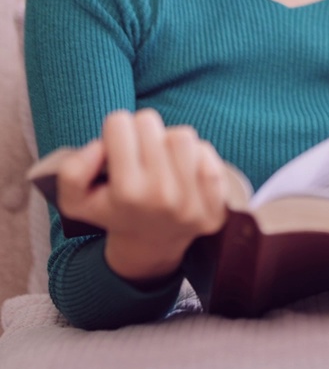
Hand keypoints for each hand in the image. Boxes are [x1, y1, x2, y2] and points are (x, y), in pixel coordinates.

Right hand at [56, 109, 227, 281]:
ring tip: (162, 162)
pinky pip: (207, 153)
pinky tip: (184, 173)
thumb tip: (99, 148)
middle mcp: (160, 196)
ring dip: (169, 142)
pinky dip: (195, 156)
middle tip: (140, 156)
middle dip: (141, 133)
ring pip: (181, 135)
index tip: (118, 152)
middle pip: (149, 122)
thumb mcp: (76, 200)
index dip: (115, 132)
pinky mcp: (215, 203)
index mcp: (126, 192)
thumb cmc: (114, 211)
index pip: (119, 123)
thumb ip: (73, 171)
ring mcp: (192, 201)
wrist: (150, 246)